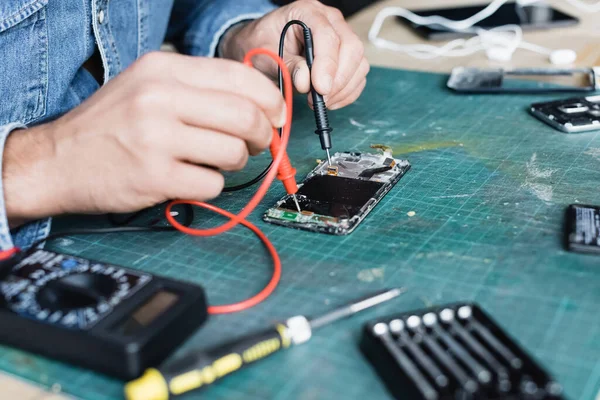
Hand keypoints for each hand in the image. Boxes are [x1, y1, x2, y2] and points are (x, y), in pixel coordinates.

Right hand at [3, 52, 285, 224]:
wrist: (58, 161)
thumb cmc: (110, 125)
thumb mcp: (147, 86)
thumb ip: (200, 89)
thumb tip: (260, 104)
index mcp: (163, 69)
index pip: (240, 76)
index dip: (270, 99)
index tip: (276, 115)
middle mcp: (160, 98)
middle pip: (246, 116)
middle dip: (263, 135)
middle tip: (257, 144)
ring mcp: (157, 138)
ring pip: (234, 152)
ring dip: (235, 163)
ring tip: (213, 161)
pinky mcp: (155, 177)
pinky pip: (212, 184)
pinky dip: (210, 185)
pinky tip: (190, 179)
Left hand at [220, 0, 368, 109]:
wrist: (263, 44)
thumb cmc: (263, 43)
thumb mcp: (266, 52)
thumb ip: (286, 65)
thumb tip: (306, 82)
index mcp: (308, 11)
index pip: (327, 35)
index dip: (327, 64)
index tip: (320, 88)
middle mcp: (330, 21)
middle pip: (351, 48)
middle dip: (338, 79)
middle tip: (319, 99)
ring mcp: (342, 38)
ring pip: (359, 64)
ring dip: (343, 89)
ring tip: (319, 102)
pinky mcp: (347, 57)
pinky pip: (358, 77)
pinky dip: (347, 94)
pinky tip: (329, 101)